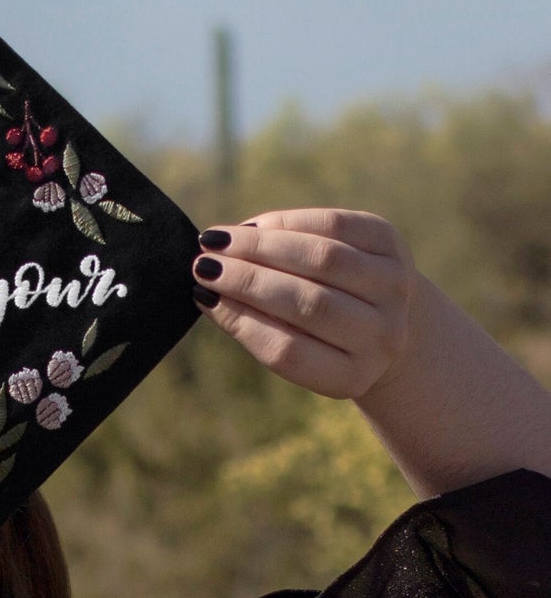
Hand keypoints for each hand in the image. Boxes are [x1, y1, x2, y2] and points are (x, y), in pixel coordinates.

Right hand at [189, 208, 415, 398]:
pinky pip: (336, 225)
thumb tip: (205, 290)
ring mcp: (394, 287)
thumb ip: (252, 324)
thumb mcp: (291, 344)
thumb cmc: (316, 333)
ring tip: (220, 241)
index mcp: (349, 375)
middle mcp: (382, 334)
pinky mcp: (392, 244)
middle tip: (202, 263)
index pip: (288, 352)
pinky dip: (290, 222)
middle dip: (247, 279)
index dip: (240, 322)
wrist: (385, 312)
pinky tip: (255, 226)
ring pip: (323, 259)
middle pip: (309, 304)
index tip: (201, 296)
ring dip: (262, 246)